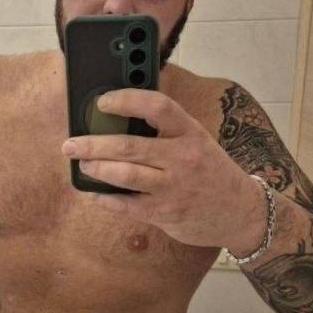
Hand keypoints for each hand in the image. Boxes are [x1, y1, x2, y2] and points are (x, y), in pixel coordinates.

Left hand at [61, 87, 262, 248]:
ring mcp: (173, 187)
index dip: (127, 100)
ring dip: (96, 168)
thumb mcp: (197, 142)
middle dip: (93, 144)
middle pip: (129, 146)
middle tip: (71, 143)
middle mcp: (182, 158)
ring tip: (82, 164)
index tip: (103, 101)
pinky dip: (105, 198)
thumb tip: (119, 121)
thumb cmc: (211, 172)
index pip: (158, 106)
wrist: (241, 211)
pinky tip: (93, 192)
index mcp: (190, 132)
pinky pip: (126, 205)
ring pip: (124, 175)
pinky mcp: (165, 213)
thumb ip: (166, 132)